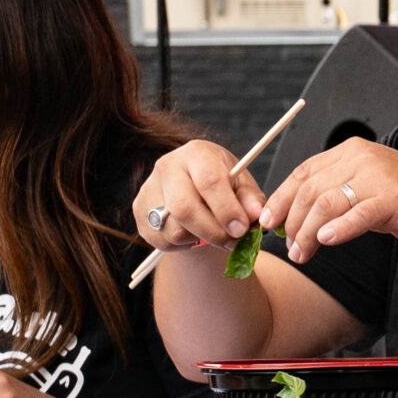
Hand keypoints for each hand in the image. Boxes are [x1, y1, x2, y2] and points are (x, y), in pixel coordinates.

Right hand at [133, 139, 266, 252]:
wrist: (193, 188)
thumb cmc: (223, 184)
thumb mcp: (242, 185)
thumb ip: (251, 200)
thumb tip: (257, 216)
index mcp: (197, 153)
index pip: (209, 181)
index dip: (226, 209)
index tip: (242, 229)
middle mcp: (167, 167)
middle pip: (185, 208)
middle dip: (213, 231)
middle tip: (233, 242)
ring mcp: (149, 188)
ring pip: (174, 229)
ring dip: (200, 239)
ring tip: (215, 233)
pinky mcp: (140, 211)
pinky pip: (163, 239)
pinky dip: (183, 244)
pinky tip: (194, 233)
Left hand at [263, 137, 397, 263]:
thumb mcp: (366, 185)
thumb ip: (334, 191)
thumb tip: (293, 215)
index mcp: (351, 151)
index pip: (303, 171)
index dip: (280, 198)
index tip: (267, 221)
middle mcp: (362, 159)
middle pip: (310, 189)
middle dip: (291, 221)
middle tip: (287, 246)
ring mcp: (378, 177)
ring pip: (326, 204)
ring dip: (307, 232)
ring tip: (302, 253)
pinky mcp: (392, 200)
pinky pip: (357, 215)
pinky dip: (338, 230)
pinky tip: (326, 241)